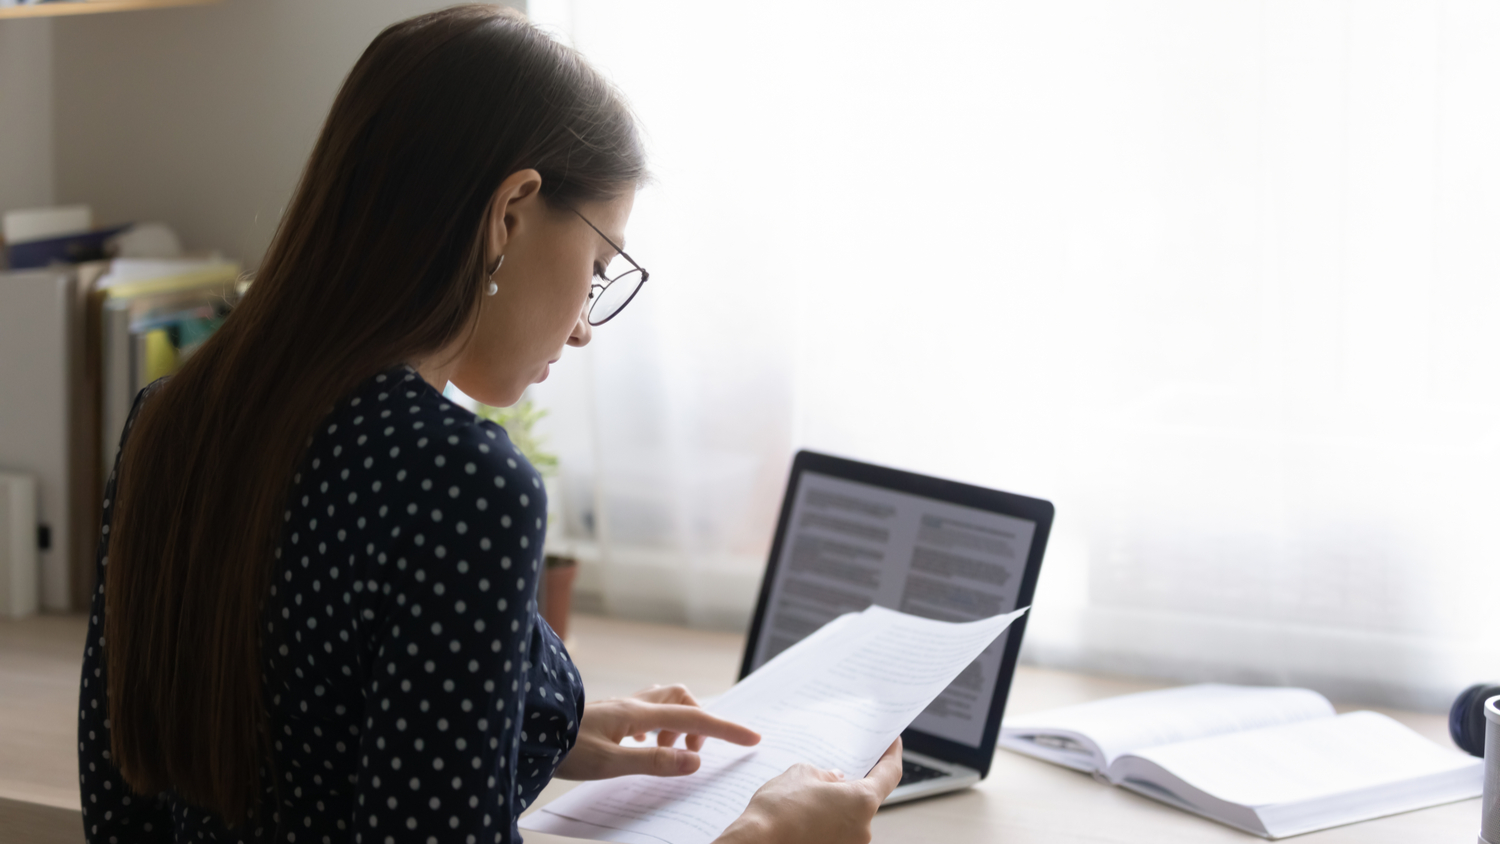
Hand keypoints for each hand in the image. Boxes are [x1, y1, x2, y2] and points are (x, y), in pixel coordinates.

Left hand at [555, 684, 760, 779]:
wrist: (530, 732)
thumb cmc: (565, 748)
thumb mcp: (611, 763)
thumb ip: (654, 761)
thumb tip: (695, 760)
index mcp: (638, 714)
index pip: (693, 719)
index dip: (726, 730)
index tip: (753, 739)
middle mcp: (633, 704)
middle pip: (682, 699)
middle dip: (698, 723)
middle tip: (691, 753)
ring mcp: (621, 707)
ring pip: (664, 703)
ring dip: (676, 726)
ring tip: (665, 754)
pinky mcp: (610, 715)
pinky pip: (646, 712)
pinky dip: (657, 728)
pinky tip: (644, 747)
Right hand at [716, 737, 903, 843]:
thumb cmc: (778, 810)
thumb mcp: (802, 774)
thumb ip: (825, 775)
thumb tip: (835, 780)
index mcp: (862, 801)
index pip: (889, 774)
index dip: (891, 755)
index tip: (892, 743)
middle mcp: (863, 829)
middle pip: (865, 800)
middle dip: (850, 785)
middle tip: (833, 771)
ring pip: (849, 819)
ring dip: (836, 807)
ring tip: (807, 797)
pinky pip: (837, 834)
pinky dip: (826, 823)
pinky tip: (804, 816)